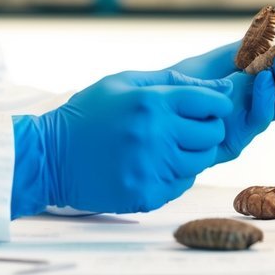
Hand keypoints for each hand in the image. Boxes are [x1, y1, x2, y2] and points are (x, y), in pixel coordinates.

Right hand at [18, 70, 232, 214]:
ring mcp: (151, 167)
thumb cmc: (90, 112)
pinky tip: (152, 164)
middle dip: (206, 128)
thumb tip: (223, 85)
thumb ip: (173, 80)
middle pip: (213, 133)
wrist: (51, 156)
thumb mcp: (126, 82)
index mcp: (152, 101)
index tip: (206, 107)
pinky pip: (182, 184)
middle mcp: (156, 134)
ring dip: (191, 153)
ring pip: (201, 160)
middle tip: (185, 128)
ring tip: (166, 146)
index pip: (212, 102)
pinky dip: (174, 175)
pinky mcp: (146, 193)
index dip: (215, 104)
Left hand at [168, 27, 274, 161]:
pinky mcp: (238, 137)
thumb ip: (246, 46)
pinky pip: (262, 119)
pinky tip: (262, 78)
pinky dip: (267, 97)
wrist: (156, 105)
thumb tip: (274, 27)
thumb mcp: (218, 58)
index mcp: (259, 77)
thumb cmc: (184, 82)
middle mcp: (261, 99)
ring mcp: (252, 117)